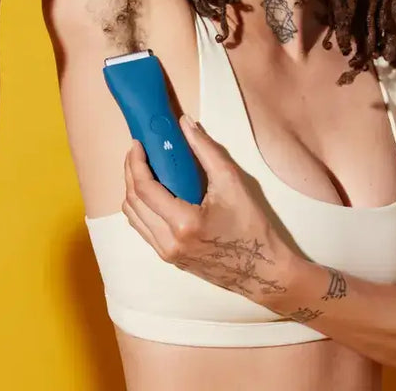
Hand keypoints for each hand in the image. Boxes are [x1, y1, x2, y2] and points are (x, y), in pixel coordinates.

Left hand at [122, 118, 292, 303]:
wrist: (264, 272)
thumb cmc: (252, 226)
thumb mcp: (232, 182)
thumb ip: (205, 149)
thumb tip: (184, 123)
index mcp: (183, 224)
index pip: (144, 188)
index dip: (136, 162)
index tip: (137, 143)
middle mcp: (169, 242)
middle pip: (133, 202)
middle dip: (130, 172)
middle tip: (137, 152)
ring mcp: (167, 254)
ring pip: (134, 218)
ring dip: (132, 190)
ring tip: (142, 169)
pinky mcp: (170, 259)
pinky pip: (143, 229)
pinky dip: (141, 208)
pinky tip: (151, 192)